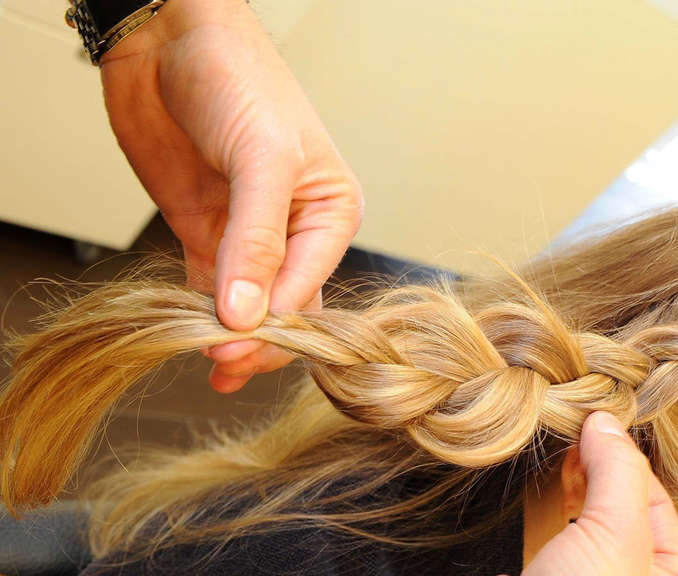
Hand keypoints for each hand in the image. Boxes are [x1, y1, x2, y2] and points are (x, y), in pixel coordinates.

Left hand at [99, 0, 362, 392]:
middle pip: (284, 305)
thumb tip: (248, 315)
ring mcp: (248, 235)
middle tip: (222, 359)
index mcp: (331, 212)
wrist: (170, 41)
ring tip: (211, 365)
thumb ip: (257, 239)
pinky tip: (194, 342)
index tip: (241, 343)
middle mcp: (296, 230)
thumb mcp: (263, 159)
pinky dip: (199, 316)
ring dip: (229, 337)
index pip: (312, 284)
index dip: (279, 321)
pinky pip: (207, 288)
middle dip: (258, 337)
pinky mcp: (205, 233)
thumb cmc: (238, 80)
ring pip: (247, 306)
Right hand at [522, 412, 677, 575]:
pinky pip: (555, 531)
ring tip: (559, 445)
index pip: (656, 496)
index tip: (595, 422)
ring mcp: (589, 574)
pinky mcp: (549, 573)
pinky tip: (540, 485)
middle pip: (619, 501)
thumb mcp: (616, 535)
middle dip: (598, 463)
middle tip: (575, 427)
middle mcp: (633, 571)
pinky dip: (547, 504)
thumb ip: (618, 473)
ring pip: (585, 514)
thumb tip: (606, 421)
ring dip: (572, 481)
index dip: (625, 455)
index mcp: (670, 571)